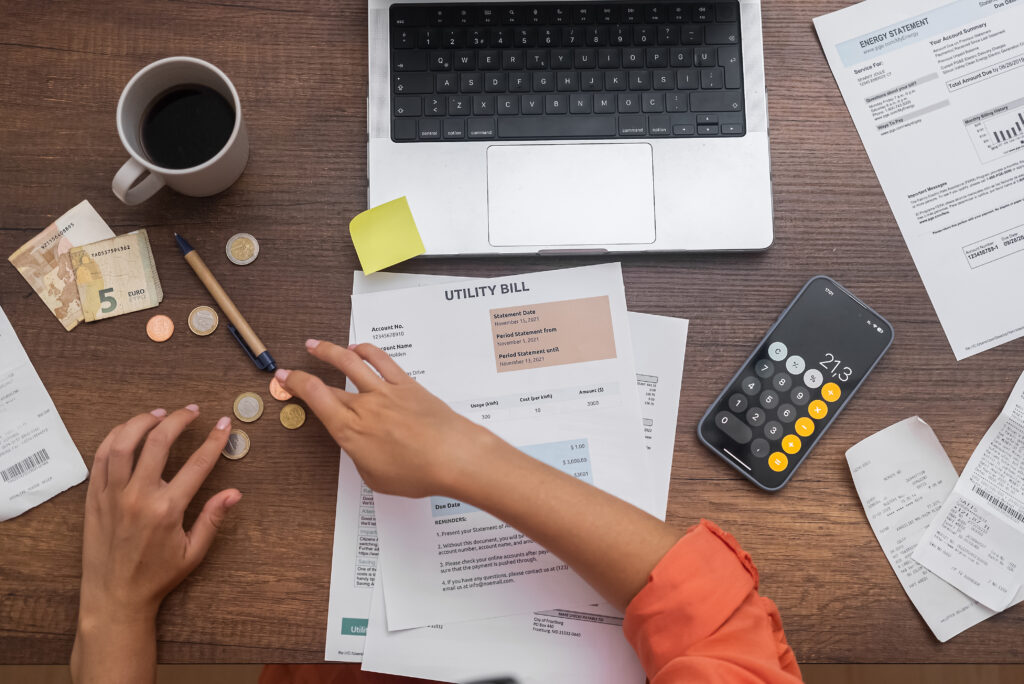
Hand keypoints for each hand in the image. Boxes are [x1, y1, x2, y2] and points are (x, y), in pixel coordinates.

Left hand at [78, 405, 240, 625]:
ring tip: (159, 414)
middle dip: (179, 420)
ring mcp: (112, 495)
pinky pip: (101, 458)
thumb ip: (213, 519)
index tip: (224, 424)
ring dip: (143, 421)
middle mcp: (139, 496)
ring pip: (124, 443)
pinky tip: (128, 430)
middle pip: (159, 442)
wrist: (114, 597)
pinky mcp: (94, 497)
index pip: (197, 464)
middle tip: (192, 411)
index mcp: (167, 510)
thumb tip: (234, 493)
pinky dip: (114, 437)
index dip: (214, 440)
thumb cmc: (156, 577)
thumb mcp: (193, 553)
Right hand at [275, 340, 495, 498]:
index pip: (314, 398)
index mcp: (350, 431)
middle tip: (293, 370)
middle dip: (305, 374)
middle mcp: (364, 406)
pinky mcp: (407, 384)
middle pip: (327, 384)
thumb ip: (361, 456)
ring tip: (317, 345)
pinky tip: (357, 348)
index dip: (294, 384)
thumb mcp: (375, 477)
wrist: (453, 456)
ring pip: (350, 361)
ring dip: (329, 350)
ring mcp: (385, 392)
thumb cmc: (418, 473)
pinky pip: (382, 360)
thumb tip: (360, 445)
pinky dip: (366, 351)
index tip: (283, 378)